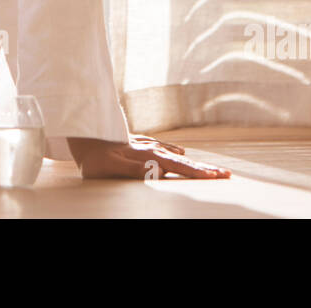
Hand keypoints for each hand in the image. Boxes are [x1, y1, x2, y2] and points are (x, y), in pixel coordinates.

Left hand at [67, 136, 230, 179]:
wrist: (82, 134)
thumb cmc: (94, 158)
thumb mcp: (111, 167)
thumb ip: (134, 170)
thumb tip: (159, 171)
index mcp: (149, 156)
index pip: (180, 167)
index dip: (199, 173)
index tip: (218, 177)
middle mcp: (151, 149)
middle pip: (183, 161)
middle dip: (205, 169)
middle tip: (227, 175)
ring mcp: (146, 145)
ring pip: (175, 155)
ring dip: (193, 163)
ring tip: (209, 169)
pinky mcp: (139, 143)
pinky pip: (163, 148)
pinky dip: (175, 153)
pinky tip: (180, 153)